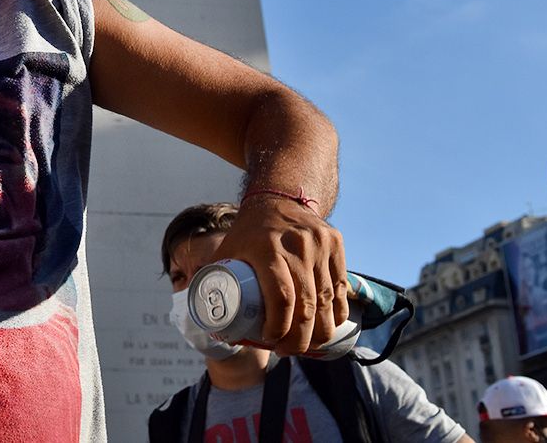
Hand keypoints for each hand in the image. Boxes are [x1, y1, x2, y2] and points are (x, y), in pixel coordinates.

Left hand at [214, 197, 347, 354]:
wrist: (279, 197)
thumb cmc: (248, 231)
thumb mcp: (228, 250)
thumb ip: (215, 279)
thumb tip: (206, 318)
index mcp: (266, 248)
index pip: (281, 297)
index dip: (279, 327)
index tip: (272, 342)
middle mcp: (297, 245)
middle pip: (307, 305)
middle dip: (301, 338)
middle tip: (289, 351)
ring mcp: (320, 244)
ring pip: (328, 300)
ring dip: (321, 331)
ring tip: (306, 345)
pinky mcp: (335, 245)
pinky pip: (340, 288)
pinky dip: (337, 313)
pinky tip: (326, 328)